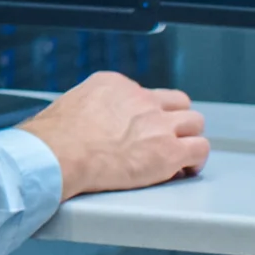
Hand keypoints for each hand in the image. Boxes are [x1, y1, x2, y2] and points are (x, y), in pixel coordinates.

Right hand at [19, 71, 209, 200]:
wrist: (59, 153)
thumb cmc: (55, 137)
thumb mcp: (70, 105)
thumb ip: (88, 110)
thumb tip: (83, 125)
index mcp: (115, 85)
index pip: (146, 94)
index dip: (147, 115)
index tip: (140, 130)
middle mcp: (141, 98)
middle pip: (177, 103)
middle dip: (174, 121)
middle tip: (166, 139)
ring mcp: (158, 123)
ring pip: (194, 122)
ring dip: (188, 138)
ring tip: (179, 156)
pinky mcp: (168, 151)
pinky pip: (199, 149)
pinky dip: (195, 161)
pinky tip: (184, 170)